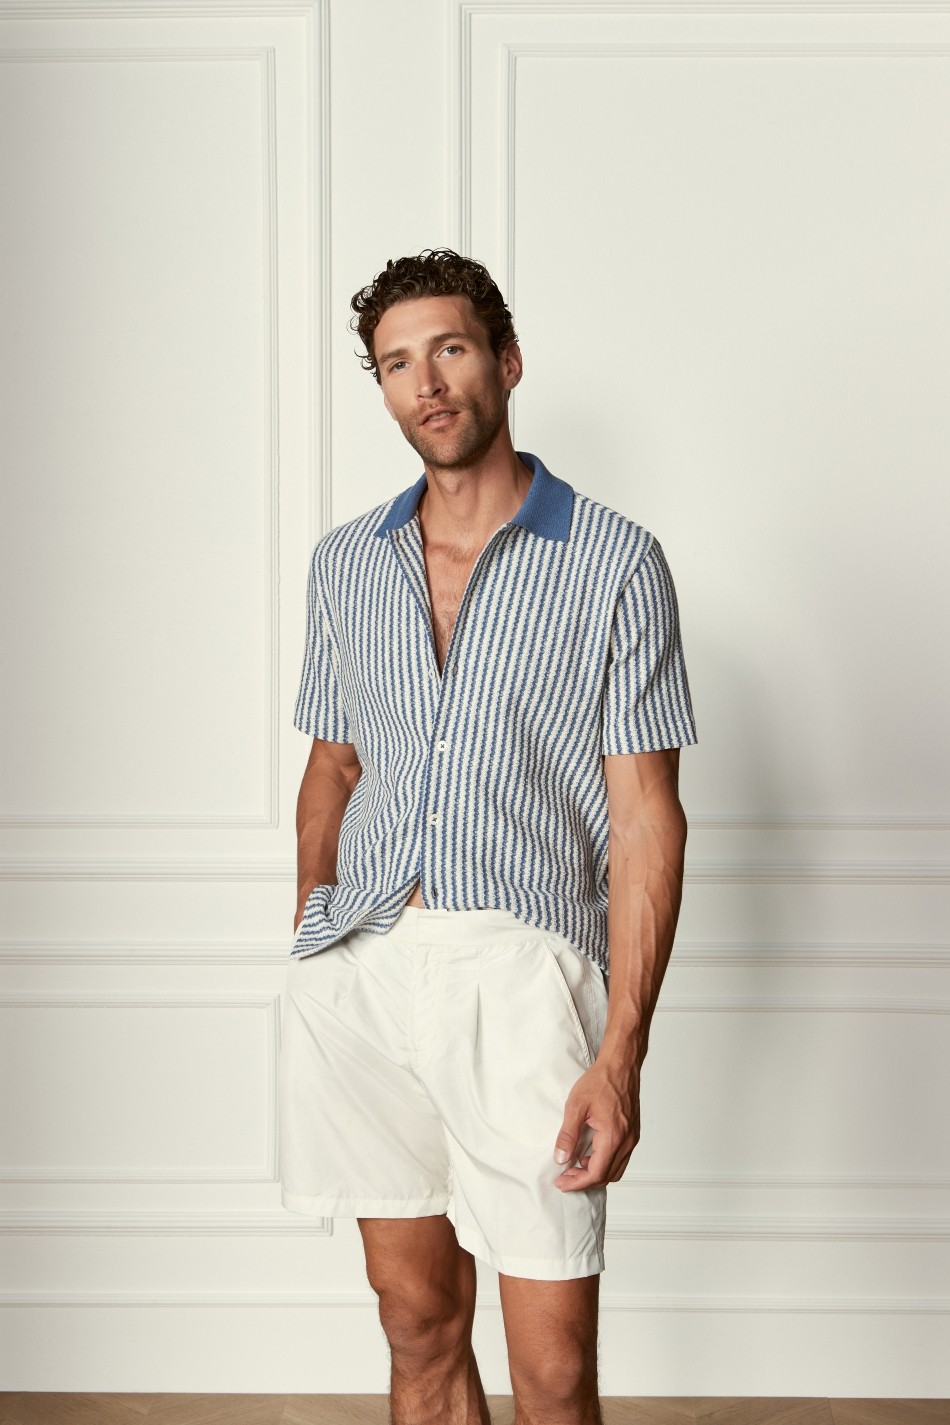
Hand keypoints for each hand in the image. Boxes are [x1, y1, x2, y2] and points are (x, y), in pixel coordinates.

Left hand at [552, 1057, 640, 1190]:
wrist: (621, 1064)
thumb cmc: (601, 1081)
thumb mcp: (576, 1106)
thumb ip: (568, 1135)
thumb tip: (561, 1158)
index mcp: (613, 1137)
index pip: (596, 1174)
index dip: (577, 1183)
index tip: (562, 1183)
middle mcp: (626, 1141)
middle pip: (607, 1176)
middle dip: (585, 1180)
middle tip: (566, 1175)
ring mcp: (632, 1137)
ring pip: (616, 1169)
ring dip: (597, 1172)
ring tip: (576, 1165)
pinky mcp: (632, 1132)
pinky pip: (621, 1157)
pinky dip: (606, 1162)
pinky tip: (591, 1152)